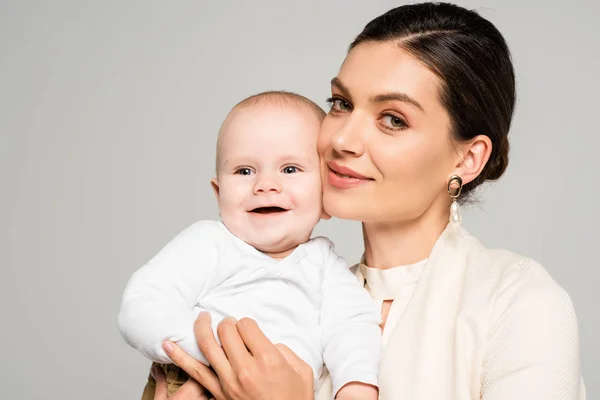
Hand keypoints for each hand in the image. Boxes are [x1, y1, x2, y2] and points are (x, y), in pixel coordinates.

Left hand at [163, 312, 313, 399]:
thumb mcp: (301, 372)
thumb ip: (285, 351)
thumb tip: (267, 342)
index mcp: (268, 359)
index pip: (246, 326)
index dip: (246, 323)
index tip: (248, 329)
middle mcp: (245, 369)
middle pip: (226, 332)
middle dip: (226, 323)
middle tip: (229, 325)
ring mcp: (229, 382)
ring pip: (207, 346)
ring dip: (201, 328)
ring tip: (200, 318)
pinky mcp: (218, 393)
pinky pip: (195, 371)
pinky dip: (179, 356)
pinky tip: (168, 345)